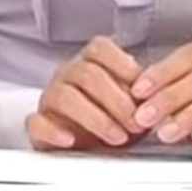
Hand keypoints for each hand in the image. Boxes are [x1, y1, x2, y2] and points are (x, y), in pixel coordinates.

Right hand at [27, 36, 147, 150]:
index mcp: (89, 61)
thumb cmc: (108, 116)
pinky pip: (37, 122)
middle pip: (88, 74)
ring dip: (95, 118)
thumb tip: (155, 92)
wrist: (82, 143)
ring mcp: (50, 96)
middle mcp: (67, 73)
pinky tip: (71, 141)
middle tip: (135, 122)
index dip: (121, 64)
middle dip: (117, 100)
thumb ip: (136, 92)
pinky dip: (53, 131)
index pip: (100, 48)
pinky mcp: (38, 123)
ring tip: (117, 136)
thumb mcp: (127, 102)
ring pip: (65, 96)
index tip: (140, 87)